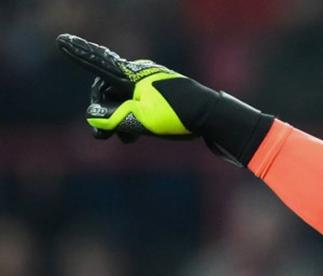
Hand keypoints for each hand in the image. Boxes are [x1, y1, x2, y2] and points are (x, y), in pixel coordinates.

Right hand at [56, 33, 205, 140]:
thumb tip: (94, 118)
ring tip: (126, 137)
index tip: (61, 41)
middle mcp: (138, 76)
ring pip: (122, 101)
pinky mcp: (158, 96)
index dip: (79, 55)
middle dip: (103, 112)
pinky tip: (135, 136)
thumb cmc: (175, 114)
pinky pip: (136, 106)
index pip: (98, 64)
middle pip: (108, 91)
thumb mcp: (139, 119)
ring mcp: (149, 85)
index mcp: (131, 76)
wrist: (210, 116)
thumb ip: (113, 118)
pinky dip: (131, 120)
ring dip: (119, 120)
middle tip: (103, 135)